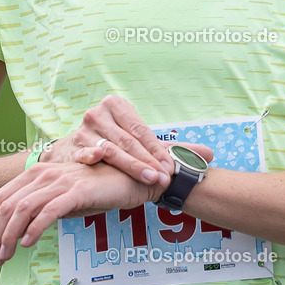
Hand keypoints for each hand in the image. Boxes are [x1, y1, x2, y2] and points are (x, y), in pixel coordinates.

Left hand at [0, 160, 160, 266]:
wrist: (131, 180)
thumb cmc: (97, 191)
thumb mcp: (63, 198)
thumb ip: (41, 208)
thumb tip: (18, 232)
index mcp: (36, 173)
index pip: (0, 197)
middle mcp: (44, 174)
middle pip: (6, 205)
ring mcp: (61, 181)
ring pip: (22, 208)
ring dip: (10, 236)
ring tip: (7, 256)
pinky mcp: (78, 191)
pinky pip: (49, 210)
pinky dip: (34, 227)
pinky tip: (28, 243)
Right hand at [65, 94, 211, 182]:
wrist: (79, 149)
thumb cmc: (118, 143)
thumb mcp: (142, 141)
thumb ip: (174, 148)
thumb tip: (211, 154)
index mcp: (116, 105)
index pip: (141, 130)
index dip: (157, 150)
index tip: (171, 167)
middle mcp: (98, 114)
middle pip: (128, 141)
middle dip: (149, 161)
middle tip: (165, 177)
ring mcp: (83, 130)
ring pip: (111, 149)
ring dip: (131, 166)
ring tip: (151, 179)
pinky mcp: (73, 147)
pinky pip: (85, 154)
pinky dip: (93, 156)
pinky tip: (101, 159)